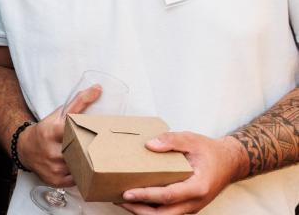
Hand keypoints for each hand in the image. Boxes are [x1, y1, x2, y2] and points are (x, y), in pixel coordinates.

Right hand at [17, 84, 101, 186]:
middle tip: (104, 150)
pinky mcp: (55, 180)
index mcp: (52, 132)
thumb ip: (79, 102)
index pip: (73, 133)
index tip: (100, 135)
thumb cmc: (46, 129)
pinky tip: (79, 169)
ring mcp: (53, 168)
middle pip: (80, 153)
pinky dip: (80, 174)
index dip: (87, 134)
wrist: (25, 148)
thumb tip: (98, 88)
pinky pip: (76, 180)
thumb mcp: (59, 114)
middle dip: (90, 151)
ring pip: (80, 167)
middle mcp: (51, 151)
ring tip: (93, 160)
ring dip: (86, 164)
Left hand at [119, 133, 247, 214]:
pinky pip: (168, 212)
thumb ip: (171, 140)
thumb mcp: (192, 140)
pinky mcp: (187, 206)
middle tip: (119, 200)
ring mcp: (191, 206)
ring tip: (123, 202)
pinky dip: (152, 209)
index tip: (127, 193)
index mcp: (198, 187)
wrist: (230, 162)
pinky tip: (137, 200)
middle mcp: (195, 202)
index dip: (146, 196)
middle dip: (140, 211)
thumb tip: (150, 145)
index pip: (168, 196)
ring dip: (144, 212)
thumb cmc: (210, 152)